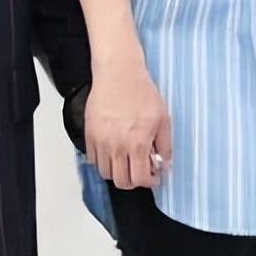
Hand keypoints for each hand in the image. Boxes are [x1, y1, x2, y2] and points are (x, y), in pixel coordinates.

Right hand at [84, 58, 170, 189]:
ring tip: (125, 160)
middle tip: (139, 170)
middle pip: (121, 182)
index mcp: (137, 143)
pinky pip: (92, 158)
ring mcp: (100, 140)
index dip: (150, 182)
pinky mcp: (89, 133)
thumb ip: (165, 145)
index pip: (141, 180)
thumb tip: (164, 164)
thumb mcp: (163, 118)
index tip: (152, 176)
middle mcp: (117, 146)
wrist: (118, 72)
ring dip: (117, 171)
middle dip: (133, 181)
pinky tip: (111, 150)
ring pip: (105, 173)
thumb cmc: (140, 91)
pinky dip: (101, 160)